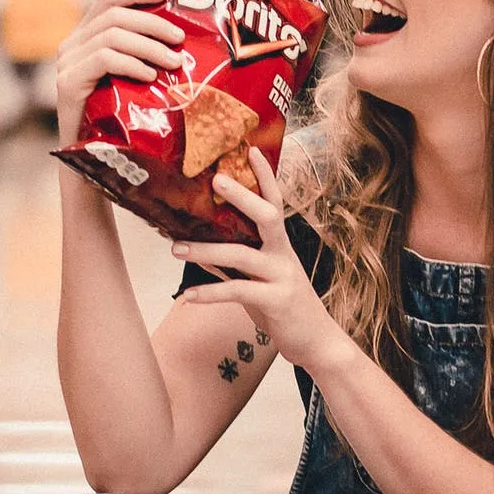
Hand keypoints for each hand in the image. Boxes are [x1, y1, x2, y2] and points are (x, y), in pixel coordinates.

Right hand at [53, 0, 189, 144]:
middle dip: (152, 23)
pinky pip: (104, 59)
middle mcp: (71, 46)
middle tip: (179, 39)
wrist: (94, 160)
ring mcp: (67, 64)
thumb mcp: (131, 81)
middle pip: (114, 16)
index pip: (106, 0)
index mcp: (85, 39)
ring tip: (173, 62)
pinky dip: (131, 64)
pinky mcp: (68, 83)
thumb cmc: (120, 121)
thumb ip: (141, 57)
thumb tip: (181, 39)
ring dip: (148, 46)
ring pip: (111, 36)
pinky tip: (150, 76)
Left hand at [173, 149, 353, 374]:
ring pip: (242, 255)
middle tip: (215, 179)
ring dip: (205, 251)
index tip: (251, 150)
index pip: (274, 203)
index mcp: (280, 245)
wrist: (317, 343)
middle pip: (266, 216)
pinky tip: (188, 296)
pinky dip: (211, 293)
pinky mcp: (277, 301)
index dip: (265, 176)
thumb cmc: (285, 308)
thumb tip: (200, 249)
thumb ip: (236, 263)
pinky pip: (238, 292)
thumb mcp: (262, 281)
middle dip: (242, 196)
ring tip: (176, 248)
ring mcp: (282, 277)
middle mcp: (284, 255)